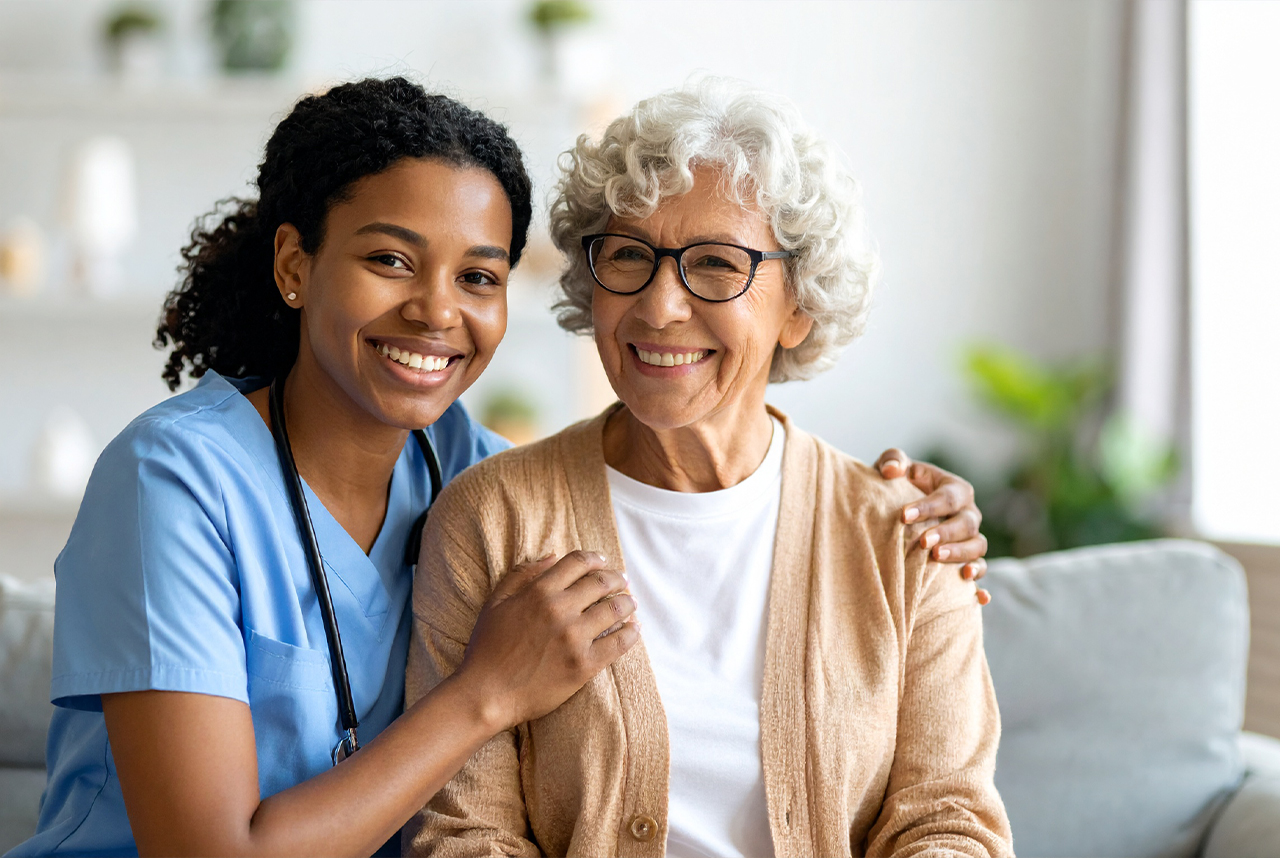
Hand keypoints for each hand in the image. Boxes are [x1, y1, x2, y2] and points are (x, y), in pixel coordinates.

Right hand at [456, 550, 639, 730]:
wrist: (486, 694)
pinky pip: (618, 643)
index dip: (595, 558)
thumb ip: (522, 575)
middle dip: (616, 578)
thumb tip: (552, 556)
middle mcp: (559, 610)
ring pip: (615, 609)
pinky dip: (631, 633)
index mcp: (539, 592)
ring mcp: (574, 638)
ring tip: (630, 603)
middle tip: (622, 581)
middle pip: (601, 582)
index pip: (578, 562)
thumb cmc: (487, 648)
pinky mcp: (584, 665)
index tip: (603, 562)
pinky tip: (634, 629)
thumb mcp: (496, 602)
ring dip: (627, 602)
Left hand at [875, 449, 990, 605]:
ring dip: (960, 554)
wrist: (904, 513)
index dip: (928, 506)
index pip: (948, 496)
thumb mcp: (894, 469)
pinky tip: (976, 597)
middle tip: (923, 542)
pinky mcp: (969, 561)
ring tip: (936, 559)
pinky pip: (982, 573)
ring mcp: (972, 538)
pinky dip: (981, 584)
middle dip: (946, 532)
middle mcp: (969, 514)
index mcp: (955, 489)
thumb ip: (893, 461)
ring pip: (978, 547)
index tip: (903, 516)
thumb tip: (891, 470)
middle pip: (967, 523)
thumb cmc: (899, 487)